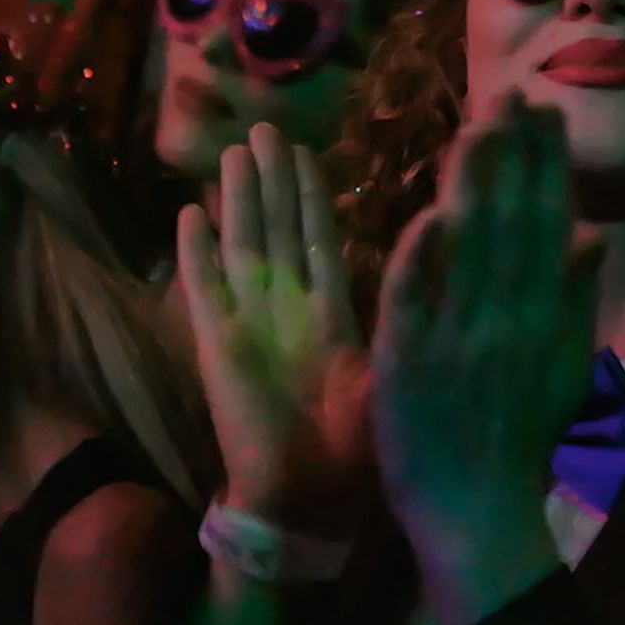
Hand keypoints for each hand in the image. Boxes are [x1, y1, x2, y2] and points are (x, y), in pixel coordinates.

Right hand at [177, 122, 370, 534]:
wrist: (307, 496)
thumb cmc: (356, 446)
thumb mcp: (391, 368)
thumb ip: (401, 315)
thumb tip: (435, 264)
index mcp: (329, 313)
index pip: (319, 237)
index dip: (312, 195)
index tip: (306, 150)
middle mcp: (286, 308)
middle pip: (278, 228)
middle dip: (272, 180)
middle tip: (265, 128)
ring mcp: (248, 322)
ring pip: (243, 245)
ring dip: (239, 200)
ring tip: (234, 153)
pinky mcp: (215, 344)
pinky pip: (203, 288)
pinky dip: (195, 252)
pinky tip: (189, 213)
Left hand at [371, 92, 595, 624]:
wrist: (477, 513)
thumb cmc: (520, 439)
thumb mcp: (566, 368)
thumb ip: (577, 297)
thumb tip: (597, 232)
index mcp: (545, 316)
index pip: (547, 221)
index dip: (546, 164)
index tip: (545, 111)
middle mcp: (506, 318)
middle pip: (509, 221)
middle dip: (511, 154)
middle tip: (509, 94)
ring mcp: (456, 337)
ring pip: (466, 247)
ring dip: (470, 184)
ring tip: (474, 127)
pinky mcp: (408, 361)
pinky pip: (414, 298)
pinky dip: (422, 255)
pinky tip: (428, 212)